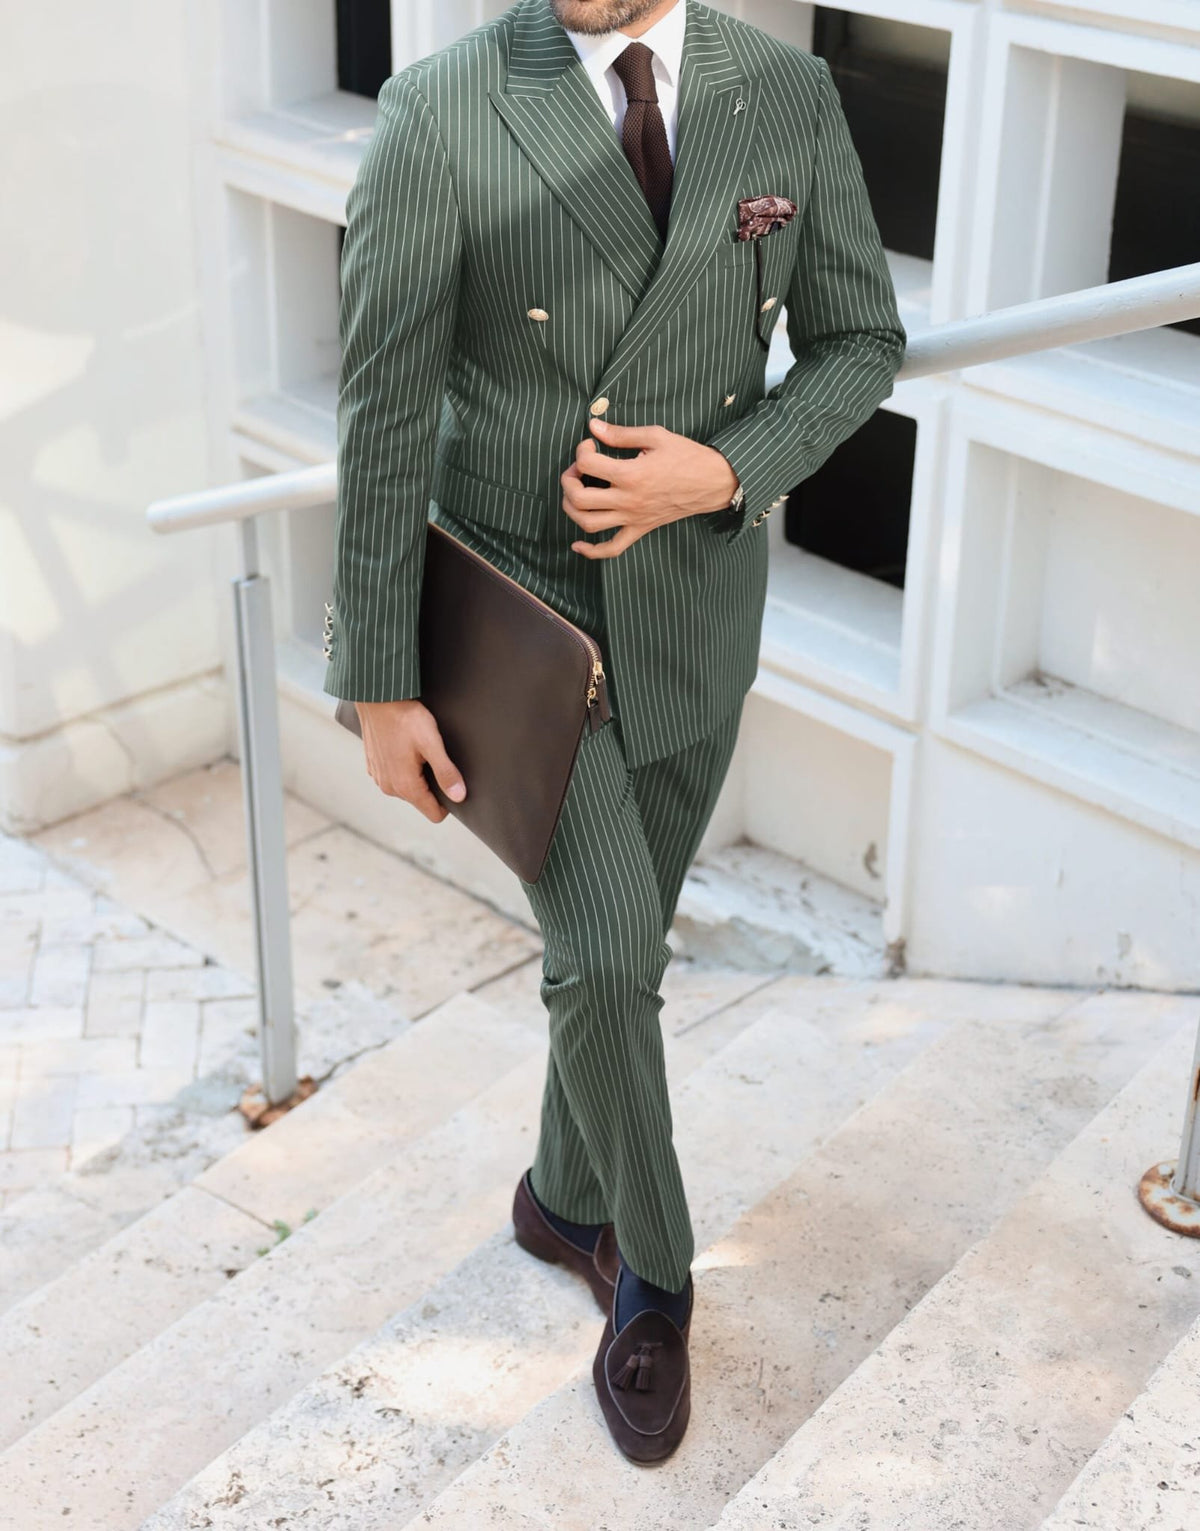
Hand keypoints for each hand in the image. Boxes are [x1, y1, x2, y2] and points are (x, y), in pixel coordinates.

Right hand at [354, 698, 465, 823]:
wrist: (377, 698)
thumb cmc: (404, 717)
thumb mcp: (431, 743)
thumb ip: (446, 772)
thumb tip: (459, 796)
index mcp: (405, 786)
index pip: (434, 814)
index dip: (448, 803)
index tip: (451, 781)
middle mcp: (389, 787)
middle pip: (422, 800)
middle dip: (432, 785)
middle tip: (434, 757)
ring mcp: (380, 778)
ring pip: (409, 789)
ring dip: (417, 774)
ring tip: (418, 750)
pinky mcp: (374, 767)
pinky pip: (396, 776)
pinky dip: (403, 767)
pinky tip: (405, 747)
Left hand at [560, 418, 738, 558]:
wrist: (712, 482)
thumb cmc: (687, 456)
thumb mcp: (656, 436)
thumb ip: (622, 434)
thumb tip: (594, 427)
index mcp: (631, 474)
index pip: (587, 464)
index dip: (582, 451)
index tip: (591, 444)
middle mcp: (628, 500)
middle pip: (579, 497)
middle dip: (568, 480)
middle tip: (577, 468)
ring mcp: (633, 518)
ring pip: (588, 523)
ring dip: (571, 509)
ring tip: (575, 493)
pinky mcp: (640, 529)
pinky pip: (612, 548)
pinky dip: (591, 551)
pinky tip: (578, 545)